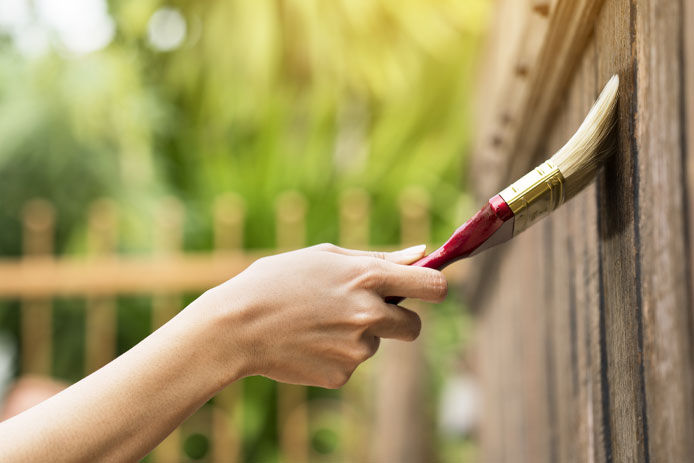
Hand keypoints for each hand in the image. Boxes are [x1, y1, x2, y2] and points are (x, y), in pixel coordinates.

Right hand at [202, 243, 446, 388]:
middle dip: (397, 320)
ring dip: (357, 335)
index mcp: (368, 278)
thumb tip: (421, 253)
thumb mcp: (326, 256)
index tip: (426, 289)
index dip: (434, 287)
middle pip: (414, 327)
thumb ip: (380, 258)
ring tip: (316, 322)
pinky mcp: (341, 375)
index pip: (434, 287)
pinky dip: (336, 355)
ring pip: (375, 344)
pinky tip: (307, 342)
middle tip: (362, 311)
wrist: (235, 326)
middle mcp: (369, 315)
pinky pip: (351, 364)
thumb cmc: (278, 280)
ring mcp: (357, 349)